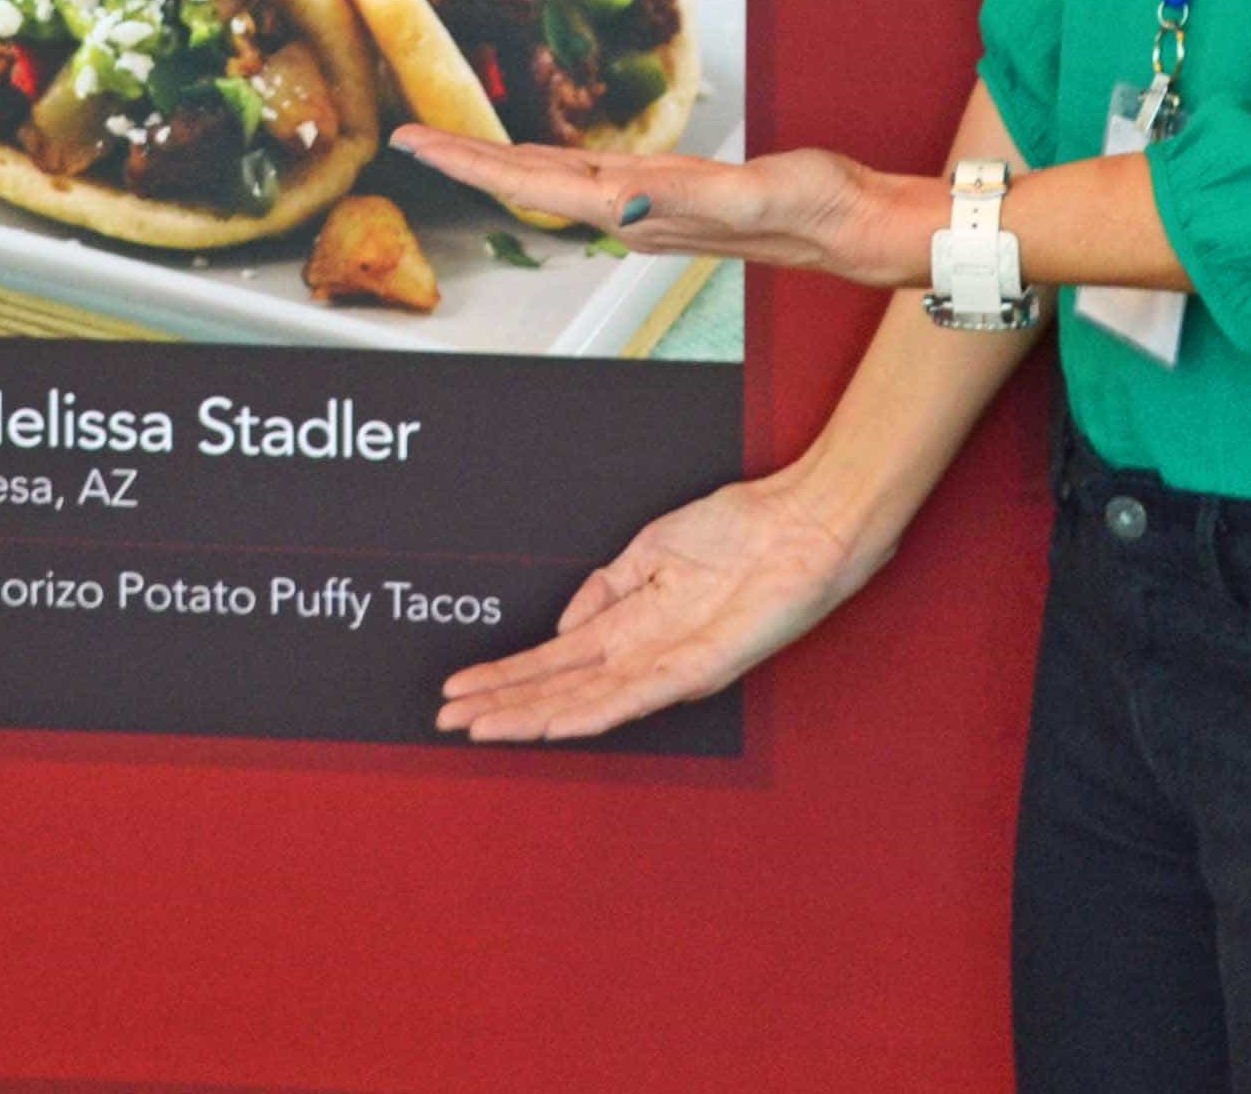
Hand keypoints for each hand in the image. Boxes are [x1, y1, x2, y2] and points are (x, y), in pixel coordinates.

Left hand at [395, 127, 933, 287]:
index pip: (533, 184)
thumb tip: (620, 200)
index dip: (470, 162)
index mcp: (637, 209)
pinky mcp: (669, 197)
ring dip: (499, 166)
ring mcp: (648, 209)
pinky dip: (548, 165)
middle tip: (407, 137)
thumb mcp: (751, 194)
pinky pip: (587, 179)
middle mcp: (631, 214)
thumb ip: (687, 197)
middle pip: (528, 184)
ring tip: (453, 147)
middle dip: (465, 160)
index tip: (414, 143)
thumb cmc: (812, 206)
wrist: (853, 226)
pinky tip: (541, 160)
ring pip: (552, 183)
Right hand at [437, 473, 870, 741]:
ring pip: (586, 701)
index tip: (459, 689)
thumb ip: (605, 588)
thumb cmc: (742, 527)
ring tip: (481, 728)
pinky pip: (635, 697)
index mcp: (633, 621)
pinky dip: (591, 712)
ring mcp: (669, 664)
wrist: (803, 522)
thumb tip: (561, 626)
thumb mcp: (655, 547)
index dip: (506, 676)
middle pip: (559, 688)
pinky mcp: (699, 667)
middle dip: (502, 705)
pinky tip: (553, 722)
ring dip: (531, 716)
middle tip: (447, 722)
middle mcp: (644, 651)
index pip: (556, 658)